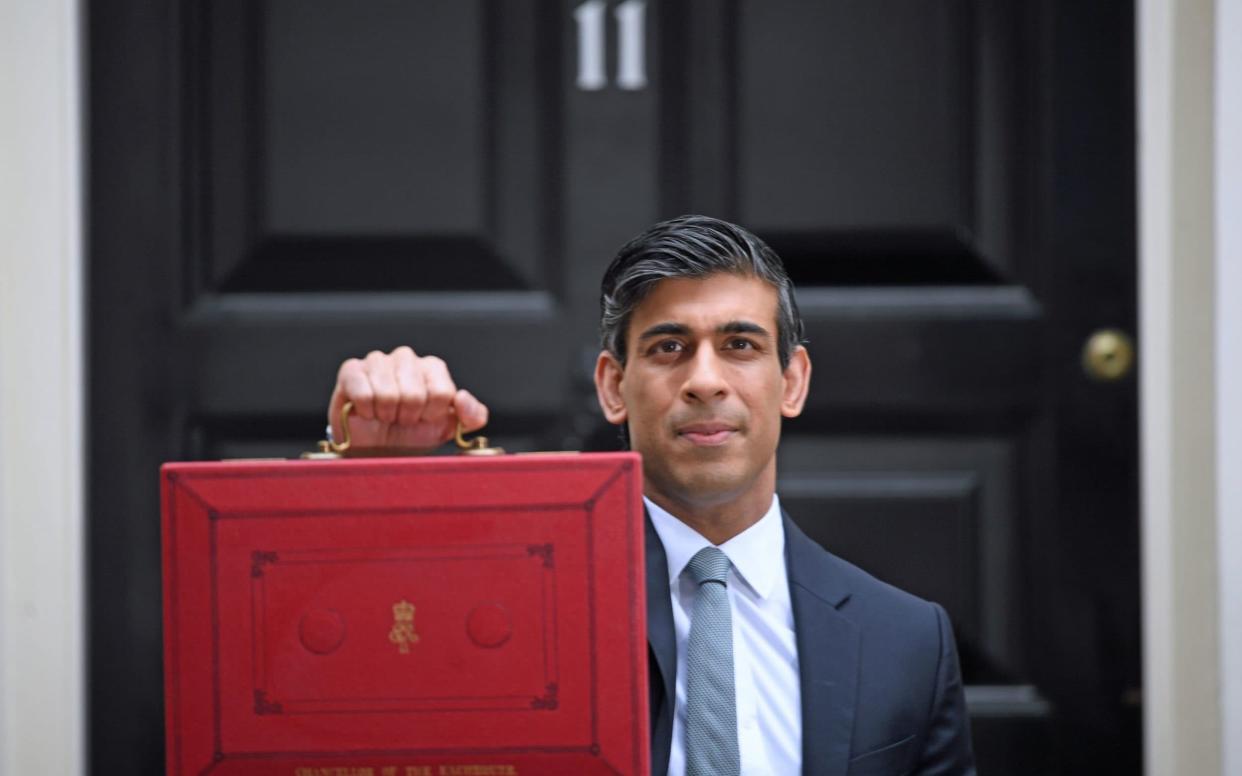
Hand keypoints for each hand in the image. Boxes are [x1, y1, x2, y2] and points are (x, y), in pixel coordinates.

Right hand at [328, 346, 488, 451]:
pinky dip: (366, 411)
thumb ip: (472, 415)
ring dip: (386, 414)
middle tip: (401, 419)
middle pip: (415, 393)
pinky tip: (366, 411)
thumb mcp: (450, 428)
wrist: (377, 448)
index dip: (431, 415)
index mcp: (433, 368)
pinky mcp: (351, 371)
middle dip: (408, 416)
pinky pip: (363, 393)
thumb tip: (462, 397)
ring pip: (388, 393)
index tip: (423, 418)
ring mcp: (377, 361)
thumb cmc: (413, 433)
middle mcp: (406, 358)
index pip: (442, 393)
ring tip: (385, 415)